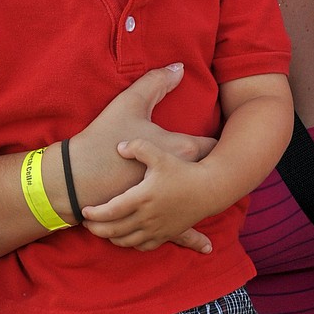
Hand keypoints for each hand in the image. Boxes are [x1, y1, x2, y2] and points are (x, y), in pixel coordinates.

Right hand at [69, 66, 216, 252]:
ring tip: (225, 196)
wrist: (74, 180)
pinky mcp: (151, 222)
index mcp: (179, 149)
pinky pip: (178, 235)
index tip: (232, 136)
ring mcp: (167, 205)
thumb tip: (178, 66)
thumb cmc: (102, 142)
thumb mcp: (129, 105)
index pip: (212, 145)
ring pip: (198, 204)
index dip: (223, 140)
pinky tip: (205, 247)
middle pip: (211, 171)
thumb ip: (155, 83)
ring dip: (210, 199)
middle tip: (239, 161)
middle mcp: (180, 180)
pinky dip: (193, 240)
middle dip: (222, 168)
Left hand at [82, 136, 214, 250]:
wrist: (208, 189)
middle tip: (87, 224)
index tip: (85, 211)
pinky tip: (126, 238)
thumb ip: (137, 147)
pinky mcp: (166, 234)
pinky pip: (143, 246)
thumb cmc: (182, 171)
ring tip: (103, 231)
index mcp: (142, 197)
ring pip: (126, 241)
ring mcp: (156, 228)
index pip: (110, 211)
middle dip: (96, 229)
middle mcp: (147, 216)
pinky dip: (131, 244)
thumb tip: (119, 147)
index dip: (94, 213)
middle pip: (113, 230)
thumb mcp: (159, 154)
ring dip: (111, 238)